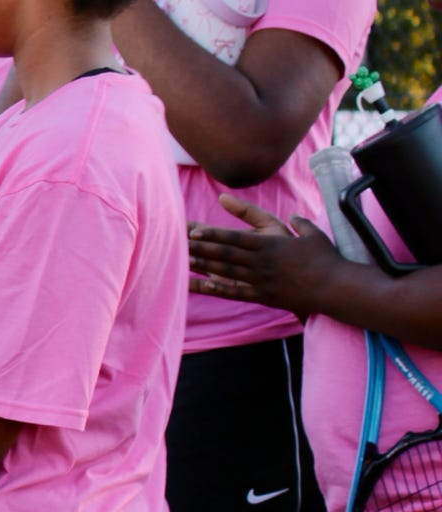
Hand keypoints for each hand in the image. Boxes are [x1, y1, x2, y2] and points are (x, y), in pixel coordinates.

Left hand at [187, 194, 342, 315]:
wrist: (336, 289)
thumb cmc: (326, 258)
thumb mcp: (312, 234)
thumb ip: (297, 223)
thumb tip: (291, 215)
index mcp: (271, 245)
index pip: (235, 238)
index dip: (212, 235)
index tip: (192, 231)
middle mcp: (261, 263)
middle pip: (224, 254)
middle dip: (199, 249)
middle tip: (175, 244)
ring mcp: (260, 281)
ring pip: (224, 272)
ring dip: (201, 267)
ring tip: (179, 261)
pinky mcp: (262, 296)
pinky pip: (233, 293)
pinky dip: (213, 289)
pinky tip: (197, 285)